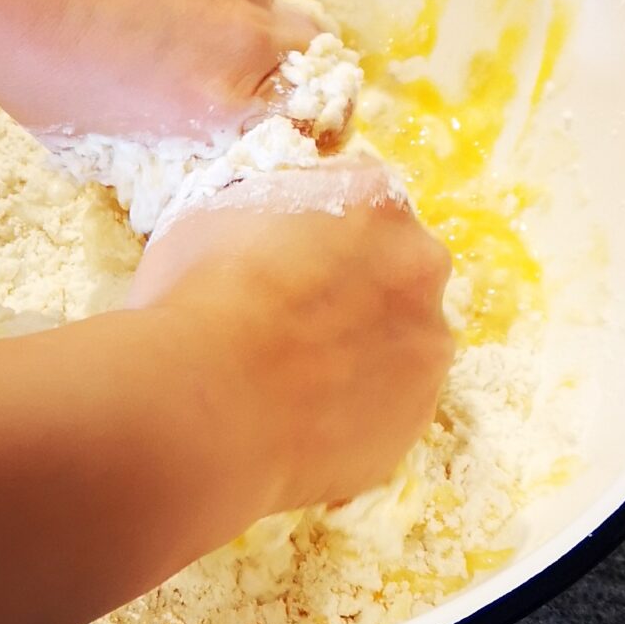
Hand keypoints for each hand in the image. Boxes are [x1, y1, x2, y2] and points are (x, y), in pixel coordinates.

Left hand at [0, 0, 314, 137]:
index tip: (278, 120)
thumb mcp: (86, 140)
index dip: (299, 121)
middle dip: (279, 62)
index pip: (311, 121)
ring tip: (156, 10)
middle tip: (221, 64)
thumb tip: (177, 150)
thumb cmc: (22, 51)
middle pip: (309, 52)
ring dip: (228, 11)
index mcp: (222, 103)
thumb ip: (157, 142)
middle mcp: (245, 33)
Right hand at [131, 165, 453, 511]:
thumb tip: (262, 234)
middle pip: (395, 271)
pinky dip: (356, 414)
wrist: (208, 407)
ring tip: (294, 383)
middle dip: (354, 291)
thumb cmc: (197, 299)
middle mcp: (420, 264)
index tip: (284, 261)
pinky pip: (388, 410)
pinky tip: (304, 424)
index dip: (318, 232)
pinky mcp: (418, 419)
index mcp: (373, 200)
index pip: (360, 200)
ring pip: (400, 345)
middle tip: (290, 324)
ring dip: (361, 356)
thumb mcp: (211, 217)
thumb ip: (263, 214)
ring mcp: (428, 348)